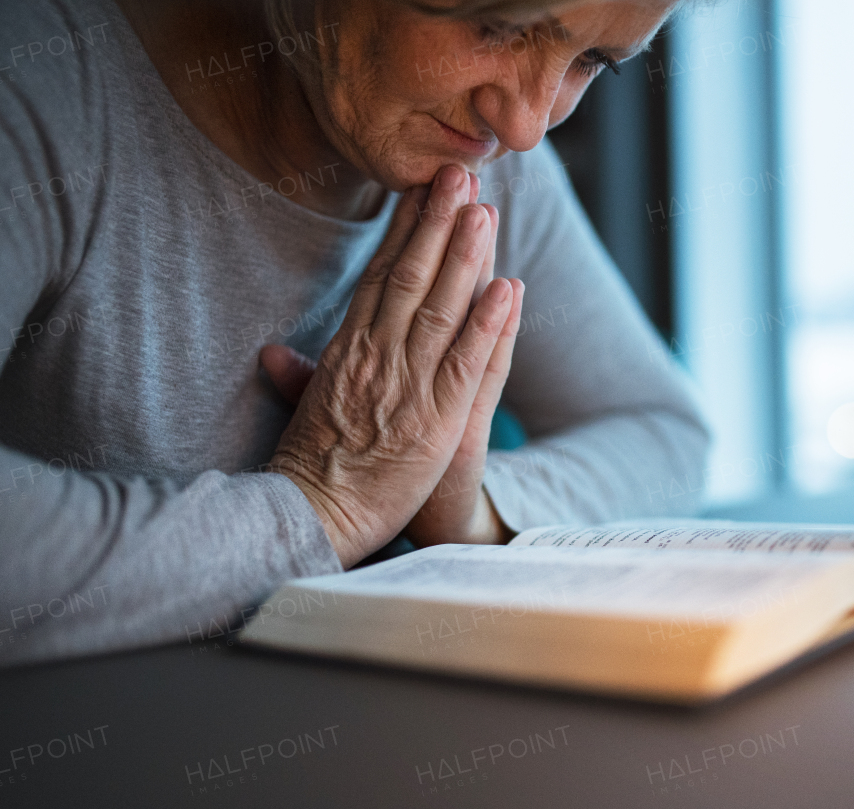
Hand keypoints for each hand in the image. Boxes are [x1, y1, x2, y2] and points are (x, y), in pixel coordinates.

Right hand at [264, 164, 518, 567]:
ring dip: (465, 256)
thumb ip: (298, 376)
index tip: (422, 190)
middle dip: (436, 222)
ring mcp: (408, 384)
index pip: (380, 276)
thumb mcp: (302, 412)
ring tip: (485, 210)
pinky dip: (488, 323)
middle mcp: (377, 355)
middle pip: (411, 276)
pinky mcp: (437, 418)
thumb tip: (271, 352)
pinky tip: (509, 288)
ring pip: (442, 307)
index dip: (404, 230)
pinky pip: (467, 362)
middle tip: (459, 173)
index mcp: (347, 349)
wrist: (312, 517)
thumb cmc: (313, 468)